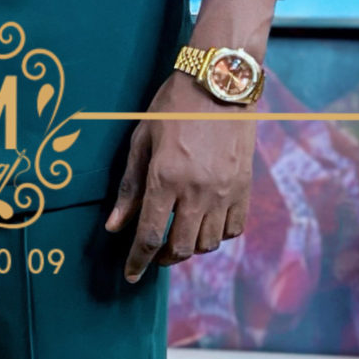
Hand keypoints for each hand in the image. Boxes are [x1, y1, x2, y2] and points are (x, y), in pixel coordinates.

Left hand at [105, 70, 257, 283]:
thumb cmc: (174, 105)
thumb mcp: (142, 140)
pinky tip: (205, 224)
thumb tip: (114, 226)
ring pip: (208, 243)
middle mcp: (197, 191)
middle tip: (154, 253)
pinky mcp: (245, 186)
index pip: (149, 236)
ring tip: (179, 236)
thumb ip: (129, 187)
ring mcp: (225, 191)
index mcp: (166, 178)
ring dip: (190, 248)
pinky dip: (218, 235)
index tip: (131, 276)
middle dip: (163, 258)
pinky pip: (233, 229)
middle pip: (181, 248)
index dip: (138, 261)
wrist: (221, 81)